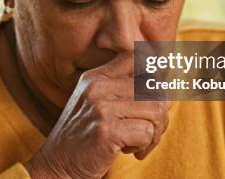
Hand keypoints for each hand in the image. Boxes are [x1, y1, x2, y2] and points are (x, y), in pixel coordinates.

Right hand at [24, 53, 170, 178]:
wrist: (56, 166)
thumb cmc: (84, 139)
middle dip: (160, 114)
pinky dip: (144, 146)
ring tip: (137, 143)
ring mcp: (100, 107)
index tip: (152, 100)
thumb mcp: (98, 105)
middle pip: (154, 87)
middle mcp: (97, 86)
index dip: (153, 75)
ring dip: (154, 133)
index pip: (136, 57)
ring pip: (155, 110)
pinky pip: (146, 132)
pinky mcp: (106, 130)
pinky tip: (126, 151)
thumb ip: (126, 94)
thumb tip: (168, 95)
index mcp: (95, 76)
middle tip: (148, 132)